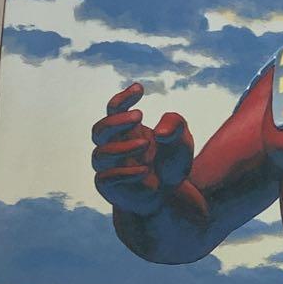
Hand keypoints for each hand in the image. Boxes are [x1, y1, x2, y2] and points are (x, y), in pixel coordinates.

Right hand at [91, 83, 193, 215]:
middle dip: (116, 121)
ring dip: (122, 147)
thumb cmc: (171, 164)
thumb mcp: (182, 141)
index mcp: (127, 130)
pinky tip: (146, 170)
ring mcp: (109, 167)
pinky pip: (106, 177)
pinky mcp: (110, 187)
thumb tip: (161, 131)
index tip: (140, 88)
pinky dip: (125, 172)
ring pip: (100, 153)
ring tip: (146, 145)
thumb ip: (176, 126)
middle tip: (140, 115)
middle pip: (100, 130)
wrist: (172, 195)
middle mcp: (113, 146)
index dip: (123, 97)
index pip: (114, 109)